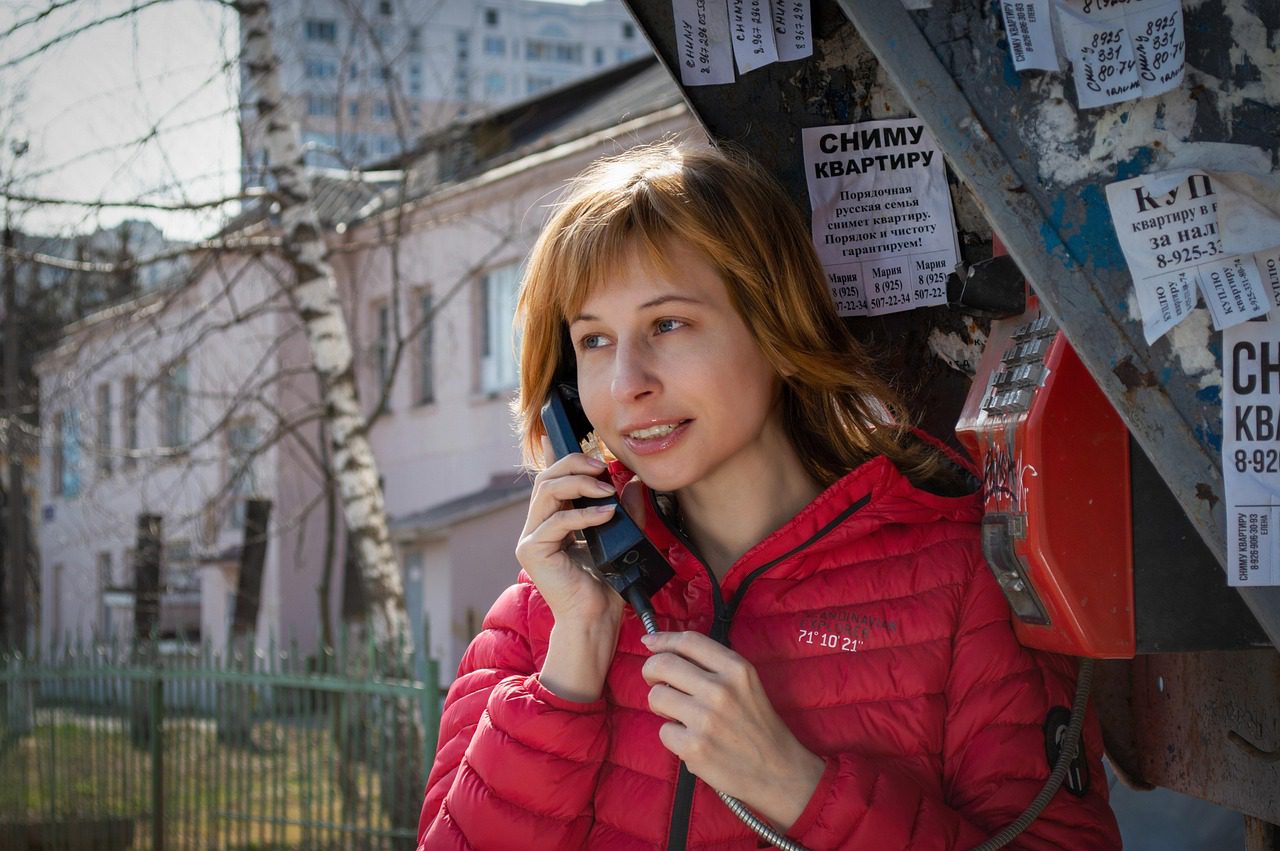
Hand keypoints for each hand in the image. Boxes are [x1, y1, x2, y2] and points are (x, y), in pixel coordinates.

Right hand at [516, 437, 624, 700]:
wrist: (596, 619)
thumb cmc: (606, 585)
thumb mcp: (620, 537)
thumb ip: (626, 510)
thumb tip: (634, 481)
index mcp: (553, 520)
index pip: (553, 479)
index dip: (561, 458)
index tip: (584, 448)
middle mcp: (537, 526)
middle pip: (546, 478)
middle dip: (574, 465)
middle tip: (602, 467)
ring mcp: (531, 538)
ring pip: (547, 492)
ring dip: (579, 484)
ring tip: (606, 489)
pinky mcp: (532, 551)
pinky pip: (557, 522)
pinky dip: (584, 514)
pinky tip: (606, 513)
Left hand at [641, 631, 825, 830]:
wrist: (778, 771)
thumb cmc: (758, 725)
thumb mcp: (747, 684)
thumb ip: (712, 666)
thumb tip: (662, 648)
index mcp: (736, 669)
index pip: (689, 641)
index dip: (663, 638)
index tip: (650, 642)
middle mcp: (720, 690)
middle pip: (663, 664)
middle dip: (650, 670)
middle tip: (654, 680)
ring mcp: (706, 719)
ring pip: (656, 696)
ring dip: (661, 705)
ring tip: (680, 715)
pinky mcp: (694, 748)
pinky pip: (663, 731)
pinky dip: (673, 736)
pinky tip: (692, 741)